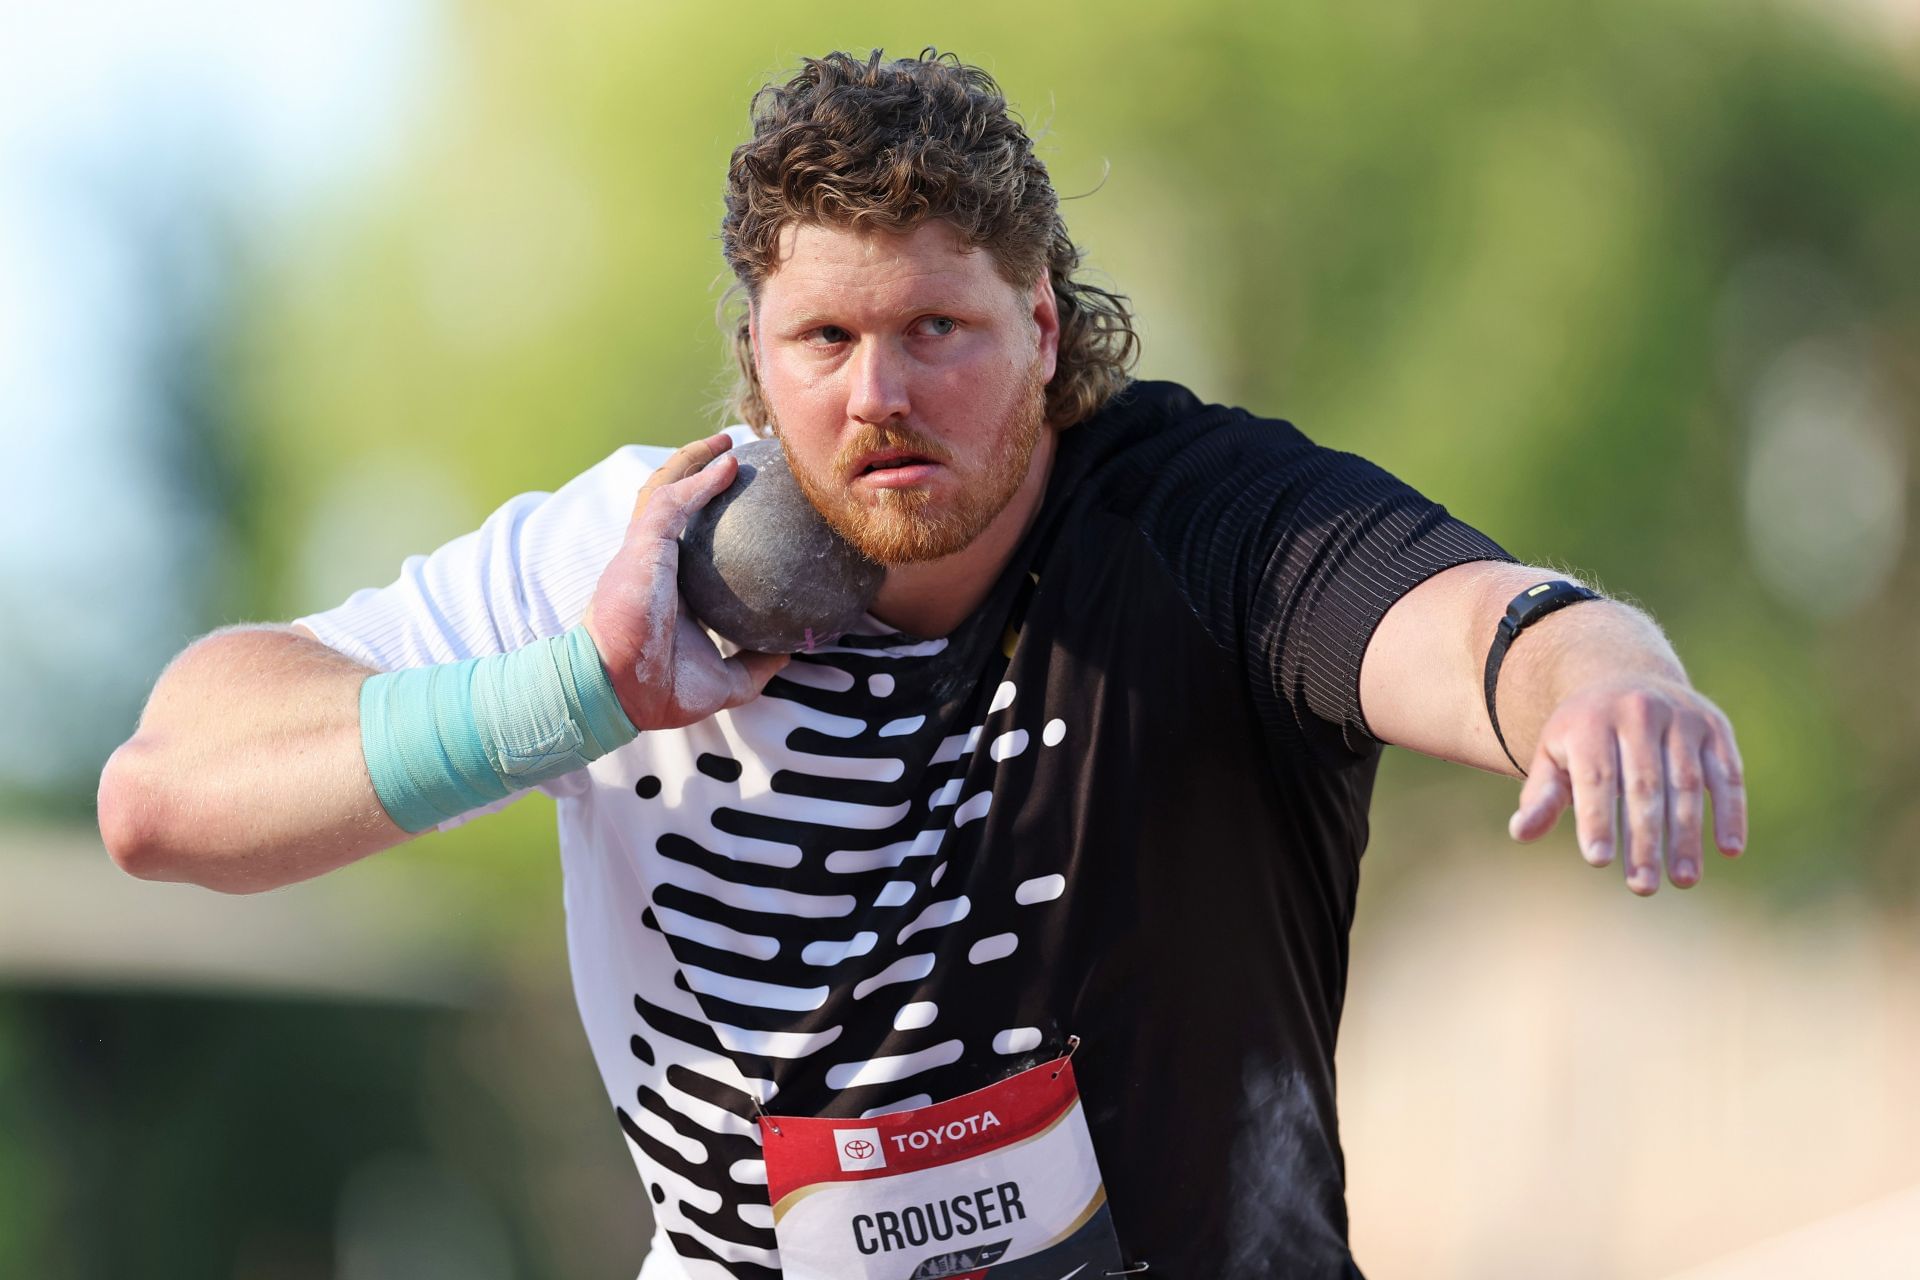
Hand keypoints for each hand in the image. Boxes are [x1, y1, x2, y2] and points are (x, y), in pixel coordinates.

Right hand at [581, 433, 788, 728]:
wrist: (619, 692)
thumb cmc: (661, 690)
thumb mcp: (726, 681)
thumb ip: (756, 664)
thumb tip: (793, 652)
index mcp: (670, 589)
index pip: (689, 540)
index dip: (710, 518)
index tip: (745, 504)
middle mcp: (655, 562)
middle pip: (673, 502)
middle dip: (697, 472)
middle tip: (735, 455)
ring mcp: (643, 550)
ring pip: (665, 488)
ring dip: (694, 459)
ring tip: (730, 441)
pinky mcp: (640, 545)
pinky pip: (672, 500)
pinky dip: (699, 478)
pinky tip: (729, 462)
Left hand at [1505, 675, 1746, 894]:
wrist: (1625, 678)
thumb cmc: (1583, 735)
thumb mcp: (1554, 756)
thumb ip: (1542, 796)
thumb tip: (1520, 833)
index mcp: (1592, 722)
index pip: (1596, 777)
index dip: (1596, 819)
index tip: (1597, 861)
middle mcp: (1639, 713)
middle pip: (1644, 786)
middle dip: (1645, 840)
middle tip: (1642, 887)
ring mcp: (1681, 717)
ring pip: (1688, 784)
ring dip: (1688, 835)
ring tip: (1684, 880)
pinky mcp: (1715, 727)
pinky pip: (1728, 773)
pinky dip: (1731, 811)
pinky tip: (1729, 850)